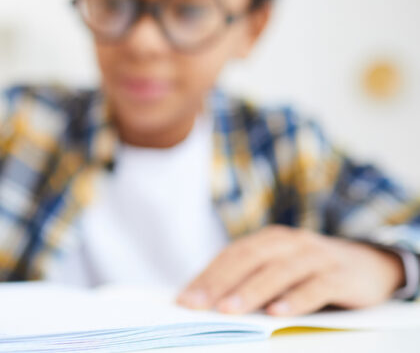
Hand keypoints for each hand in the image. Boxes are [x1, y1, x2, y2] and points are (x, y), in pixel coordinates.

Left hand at [177, 226, 404, 315]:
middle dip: (219, 282)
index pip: (231, 255)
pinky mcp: (341, 274)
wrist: (370, 264)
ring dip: (252, 291)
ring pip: (279, 271)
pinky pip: (316, 286)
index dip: (207, 276)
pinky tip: (278, 314)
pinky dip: (296, 299)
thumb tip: (208, 304)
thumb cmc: (311, 272)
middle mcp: (290, 242)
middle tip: (196, 305)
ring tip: (229, 311)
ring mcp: (316, 256)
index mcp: (269, 240)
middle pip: (249, 259)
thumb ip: (252, 280)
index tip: (184, 299)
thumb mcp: (280, 270)